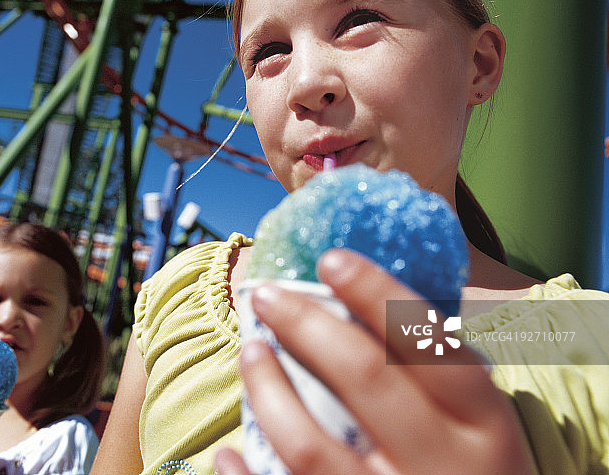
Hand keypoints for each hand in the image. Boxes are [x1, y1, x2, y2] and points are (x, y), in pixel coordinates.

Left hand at [217, 249, 537, 474]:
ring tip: (250, 352)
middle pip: (365, 380)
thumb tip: (365, 299)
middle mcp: (444, 466)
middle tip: (267, 294)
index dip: (378, 295)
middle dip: (306, 326)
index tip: (331, 260)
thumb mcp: (479, 428)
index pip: (430, 346)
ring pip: (313, 447)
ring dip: (270, 391)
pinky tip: (228, 452)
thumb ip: (438, 374)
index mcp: (485, 427)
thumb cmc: (474, 473)